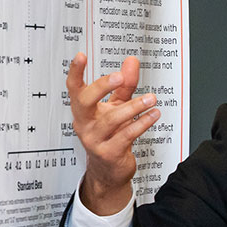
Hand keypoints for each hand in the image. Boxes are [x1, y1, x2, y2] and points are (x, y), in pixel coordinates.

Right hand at [66, 53, 158, 214]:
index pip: (74, 88)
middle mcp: (85, 124)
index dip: (75, 72)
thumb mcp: (117, 106)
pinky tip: (153, 115)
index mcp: (83, 110)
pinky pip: (125, 136)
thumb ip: (125, 84)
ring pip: (111, 119)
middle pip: (85, 101)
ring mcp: (95, 139)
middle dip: (101, 86)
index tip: (81, 56)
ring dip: (133, 107)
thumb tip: (131, 62)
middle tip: (120, 77)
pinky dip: (141, 124)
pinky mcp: (109, 153)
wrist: (109, 170)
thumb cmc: (111, 134)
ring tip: (150, 99)